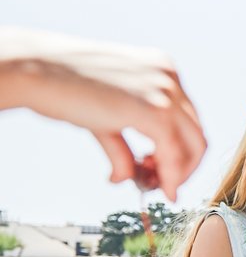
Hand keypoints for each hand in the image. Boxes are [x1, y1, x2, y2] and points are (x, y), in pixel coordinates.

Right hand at [3, 30, 206, 200]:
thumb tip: (124, 178)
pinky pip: (173, 153)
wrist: (38, 69)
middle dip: (182, 168)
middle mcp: (170, 78)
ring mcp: (165, 91)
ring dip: (176, 174)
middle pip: (196, 135)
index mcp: (162, 71)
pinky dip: (170, 176)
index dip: (181, 154)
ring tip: (149, 185)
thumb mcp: (106, 116)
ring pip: (192, 146)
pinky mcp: (153, 109)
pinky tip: (156, 187)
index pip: (188, 120)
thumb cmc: (65, 87)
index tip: (166, 175)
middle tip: (162, 186)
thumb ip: (123, 147)